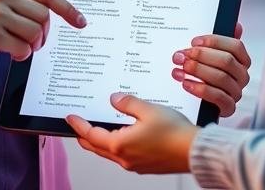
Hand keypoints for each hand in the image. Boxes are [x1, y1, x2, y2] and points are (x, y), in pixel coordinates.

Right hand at [0, 0, 85, 69]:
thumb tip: (52, 12)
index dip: (67, 9)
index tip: (80, 21)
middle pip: (44, 15)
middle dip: (44, 33)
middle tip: (35, 41)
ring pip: (35, 32)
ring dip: (33, 45)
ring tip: (21, 46)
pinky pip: (22, 48)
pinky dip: (22, 54)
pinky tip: (12, 52)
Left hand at [67, 93, 197, 173]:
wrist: (194, 151)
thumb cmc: (174, 132)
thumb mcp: (148, 109)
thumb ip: (128, 103)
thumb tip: (114, 99)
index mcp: (120, 144)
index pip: (91, 135)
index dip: (79, 125)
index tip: (71, 118)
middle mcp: (124, 158)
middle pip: (96, 147)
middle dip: (85, 136)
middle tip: (78, 126)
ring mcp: (134, 164)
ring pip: (109, 153)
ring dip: (100, 142)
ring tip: (97, 129)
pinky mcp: (144, 165)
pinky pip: (122, 156)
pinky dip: (115, 145)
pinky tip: (122, 136)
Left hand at [172, 23, 250, 116]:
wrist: (199, 101)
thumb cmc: (206, 72)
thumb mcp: (211, 54)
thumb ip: (220, 41)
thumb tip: (237, 25)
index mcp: (242, 60)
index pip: (235, 46)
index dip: (214, 41)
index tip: (193, 41)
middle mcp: (242, 76)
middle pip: (226, 61)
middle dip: (201, 56)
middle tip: (181, 55)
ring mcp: (237, 92)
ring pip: (221, 78)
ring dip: (197, 71)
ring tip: (179, 68)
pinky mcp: (229, 108)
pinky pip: (217, 97)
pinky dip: (200, 89)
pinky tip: (186, 83)